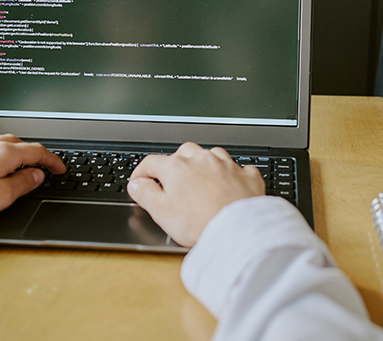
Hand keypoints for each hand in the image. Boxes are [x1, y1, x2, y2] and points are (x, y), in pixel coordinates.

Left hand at [0, 134, 65, 242]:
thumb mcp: (1, 197)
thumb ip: (23, 183)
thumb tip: (36, 175)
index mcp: (3, 154)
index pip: (37, 151)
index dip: (52, 160)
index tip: (59, 168)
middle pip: (18, 143)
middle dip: (32, 153)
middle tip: (40, 167)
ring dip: (11, 153)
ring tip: (15, 167)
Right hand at [127, 142, 264, 246]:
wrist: (238, 230)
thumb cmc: (200, 222)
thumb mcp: (161, 212)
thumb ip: (146, 194)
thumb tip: (137, 185)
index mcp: (176, 167)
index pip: (151, 162)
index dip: (141, 173)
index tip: (139, 183)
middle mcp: (201, 160)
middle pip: (182, 153)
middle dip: (174, 163)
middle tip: (171, 181)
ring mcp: (225, 165)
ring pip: (210, 155)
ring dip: (203, 164)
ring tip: (200, 180)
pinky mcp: (245, 176)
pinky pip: (237, 167)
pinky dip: (231, 173)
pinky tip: (230, 183)